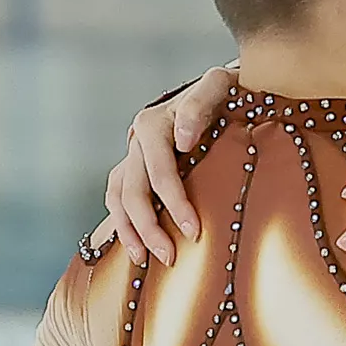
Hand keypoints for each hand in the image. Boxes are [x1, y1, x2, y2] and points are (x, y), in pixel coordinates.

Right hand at [105, 66, 237, 262]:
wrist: (225, 91)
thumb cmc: (228, 91)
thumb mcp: (220, 85)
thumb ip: (200, 103)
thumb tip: (182, 138)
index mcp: (154, 123)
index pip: (160, 171)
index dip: (174, 203)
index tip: (194, 231)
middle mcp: (137, 141)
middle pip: (133, 191)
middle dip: (149, 227)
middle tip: (170, 257)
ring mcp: (133, 156)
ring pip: (117, 198)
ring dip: (128, 231)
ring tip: (143, 260)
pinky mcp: (135, 169)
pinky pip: (118, 199)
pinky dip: (122, 223)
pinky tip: (134, 247)